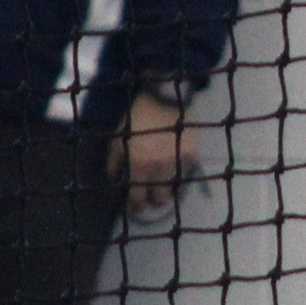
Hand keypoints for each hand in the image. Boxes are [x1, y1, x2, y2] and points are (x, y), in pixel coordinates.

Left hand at [115, 94, 204, 214]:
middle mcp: (157, 167)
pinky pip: (186, 173)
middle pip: (159, 198)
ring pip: (174, 189)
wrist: (162, 98)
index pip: (137, 197)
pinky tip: (174, 171)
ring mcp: (176, 161)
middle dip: (154, 200)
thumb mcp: (117, 139)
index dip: (136, 206)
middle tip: (152, 197)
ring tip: (164, 187)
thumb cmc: (135, 119)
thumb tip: (114, 182)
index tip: (137, 207)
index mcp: (137, 165)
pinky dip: (180, 175)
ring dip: (167, 190)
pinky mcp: (191, 154)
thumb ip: (114, 163)